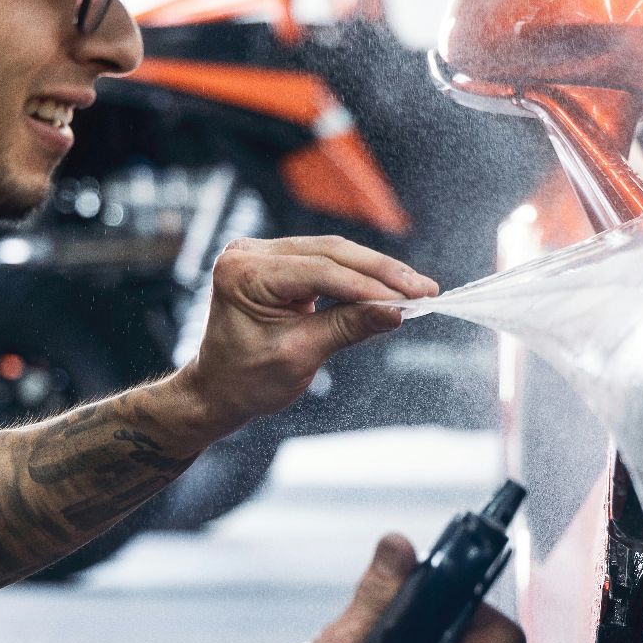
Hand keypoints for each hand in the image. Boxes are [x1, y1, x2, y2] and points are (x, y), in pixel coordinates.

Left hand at [178, 236, 438, 433]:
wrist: (218, 389)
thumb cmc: (246, 379)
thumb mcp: (300, 355)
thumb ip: (348, 327)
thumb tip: (395, 311)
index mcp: (244, 273)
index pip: (319, 271)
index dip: (368, 286)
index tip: (410, 299)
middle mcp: (250, 252)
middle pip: (330, 252)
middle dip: (381, 272)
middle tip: (424, 288)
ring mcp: (262, 252)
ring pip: (333, 252)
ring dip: (376, 271)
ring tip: (416, 287)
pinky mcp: (278, 261)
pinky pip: (326, 261)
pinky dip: (358, 276)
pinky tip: (389, 286)